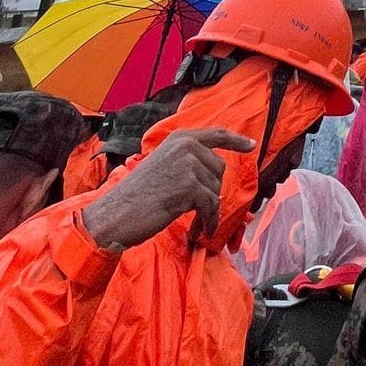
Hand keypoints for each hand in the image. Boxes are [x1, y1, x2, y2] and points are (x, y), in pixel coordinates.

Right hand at [82, 127, 253, 248]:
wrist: (113, 215)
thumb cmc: (135, 196)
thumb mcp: (162, 166)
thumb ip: (186, 161)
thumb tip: (213, 169)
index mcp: (180, 138)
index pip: (216, 134)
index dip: (236, 140)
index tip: (251, 145)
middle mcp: (186, 146)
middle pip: (218, 169)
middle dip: (211, 192)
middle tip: (198, 213)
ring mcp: (189, 164)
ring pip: (215, 190)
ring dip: (207, 211)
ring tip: (194, 224)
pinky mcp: (190, 186)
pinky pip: (210, 206)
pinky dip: (208, 221)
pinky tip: (198, 232)